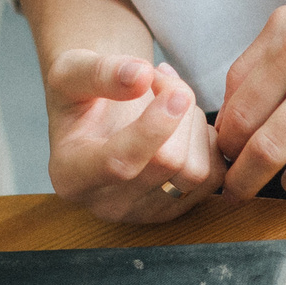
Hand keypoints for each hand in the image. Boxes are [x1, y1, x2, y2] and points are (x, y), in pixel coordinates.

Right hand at [44, 51, 222, 222]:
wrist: (98, 116)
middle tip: (160, 78)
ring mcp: (146, 213)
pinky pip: (214, 177)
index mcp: (72, 176)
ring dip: (194, 124)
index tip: (175, 92)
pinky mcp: (178, 209)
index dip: (154, 127)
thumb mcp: (71, 71)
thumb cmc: (80, 93)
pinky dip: (209, 142)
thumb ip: (100, 72)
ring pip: (195, 172)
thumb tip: (140, 76)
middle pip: (167, 162)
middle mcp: (107, 205)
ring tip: (170, 99)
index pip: (119, 164)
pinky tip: (185, 124)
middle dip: (177, 110)